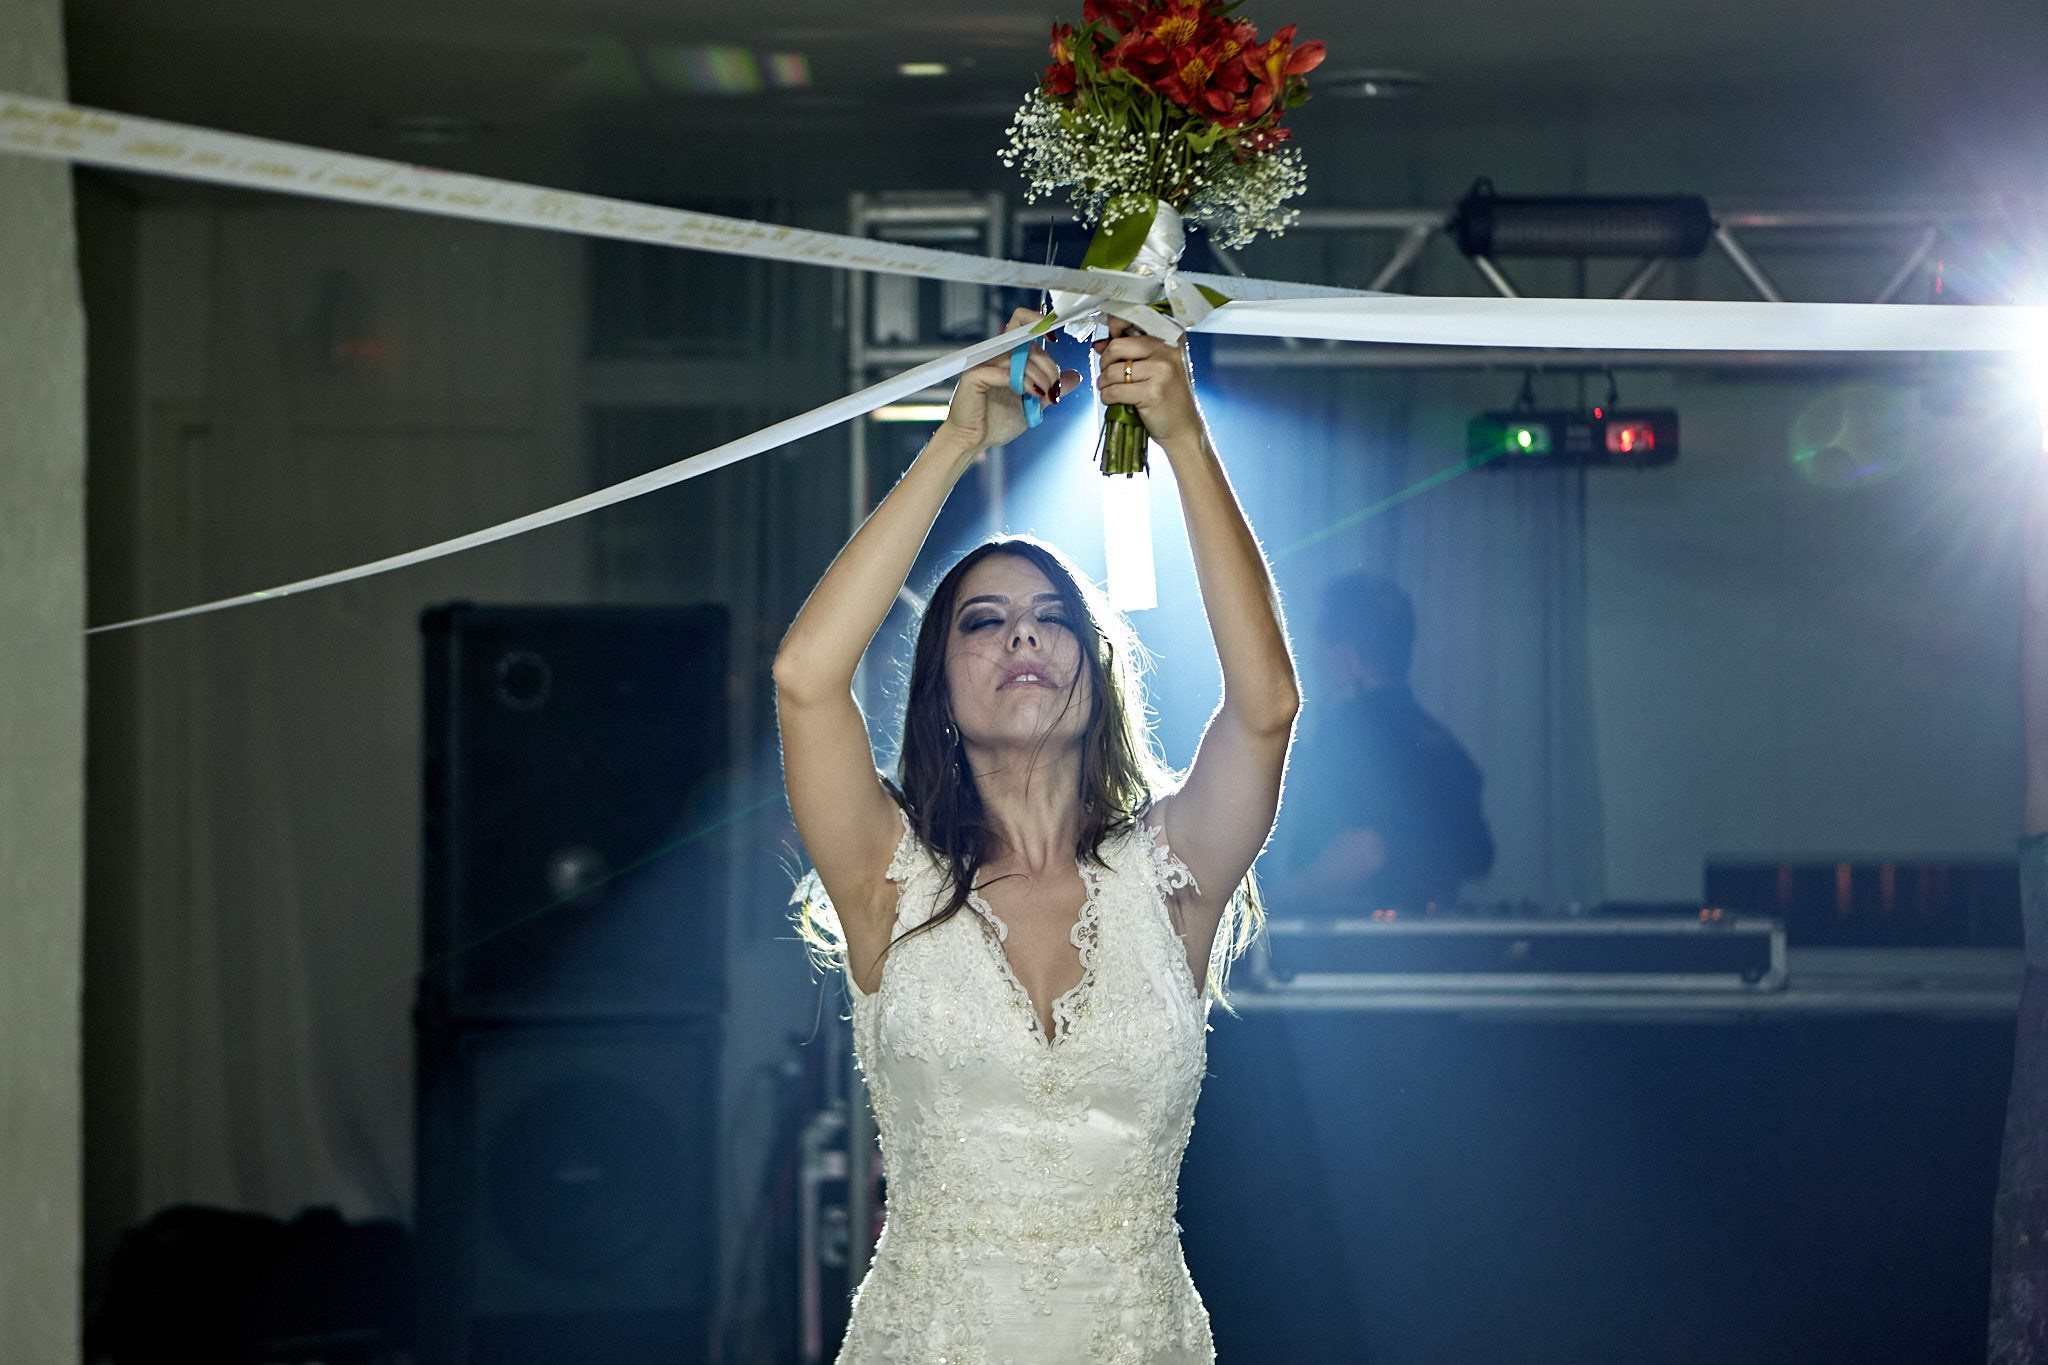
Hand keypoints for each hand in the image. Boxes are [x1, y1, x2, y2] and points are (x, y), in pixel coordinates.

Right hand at [937, 308, 1079, 454]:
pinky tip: (1030, 395)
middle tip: (1053, 389)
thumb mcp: (1034, 402)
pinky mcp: (974, 376)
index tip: (1054, 338)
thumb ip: (1052, 387)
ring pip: (1019, 357)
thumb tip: (1074, 376)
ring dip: (1039, 378)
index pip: (1021, 321)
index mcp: (1008, 355)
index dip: (1039, 322)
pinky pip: (1003, 371)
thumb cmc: (997, 421)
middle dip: (1048, 367)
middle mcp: (995, 354)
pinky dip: (1022, 382)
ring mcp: (983, 363)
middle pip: (1029, 342)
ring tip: (1043, 397)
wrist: (974, 441)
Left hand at [1094, 320, 1204, 452]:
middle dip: (1105, 363)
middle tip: (1109, 375)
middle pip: (1116, 347)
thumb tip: (1099, 344)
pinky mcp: (1152, 392)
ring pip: (1112, 371)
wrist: (1182, 427)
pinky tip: (1115, 401)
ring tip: (1113, 390)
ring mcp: (1161, 371)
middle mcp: (1167, 349)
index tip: (1110, 346)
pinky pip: (1114, 390)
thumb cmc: (1167, 396)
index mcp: (1168, 337)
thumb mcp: (1153, 366)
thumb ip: (1129, 351)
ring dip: (1104, 383)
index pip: (1132, 319)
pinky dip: (1107, 397)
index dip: (1114, 330)